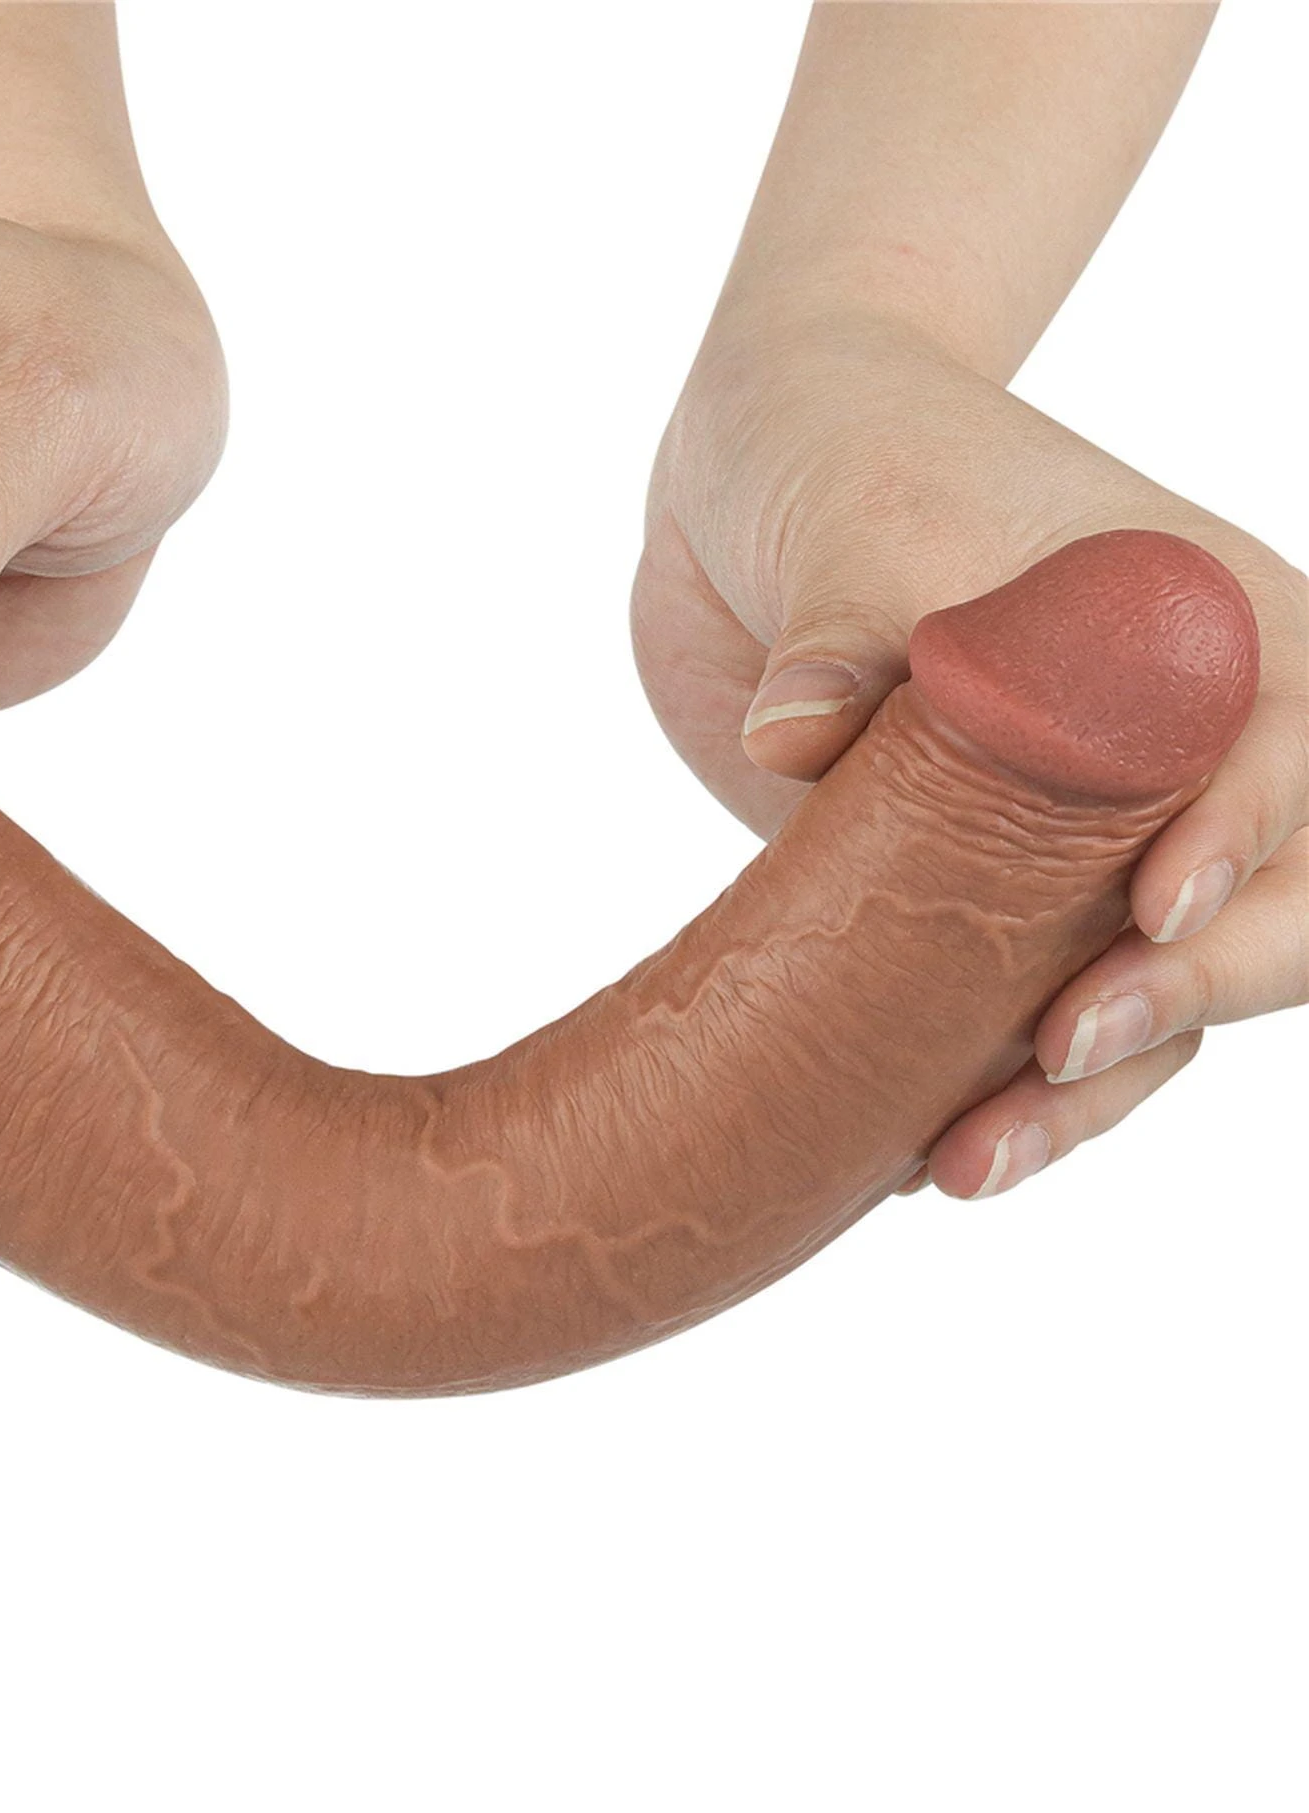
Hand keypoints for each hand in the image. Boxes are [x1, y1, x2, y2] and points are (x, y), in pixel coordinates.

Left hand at [632, 310, 1306, 1198]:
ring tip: (962, 1165)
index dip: (1244, 844)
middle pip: (1265, 905)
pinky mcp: (989, 906)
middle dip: (1178, 1000)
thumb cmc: (843, 454)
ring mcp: (1090, 842)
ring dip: (1081, 1092)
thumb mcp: (854, 520)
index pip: (1287, 752)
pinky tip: (919, 1152)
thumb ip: (845, 628)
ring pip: (1153, 995)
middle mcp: (1182, 750)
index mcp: (1213, 633)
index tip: (1150, 913)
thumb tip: (791, 733)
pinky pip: (1026, 1015)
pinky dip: (992, 1086)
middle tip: (1048, 1059)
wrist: (750, 485)